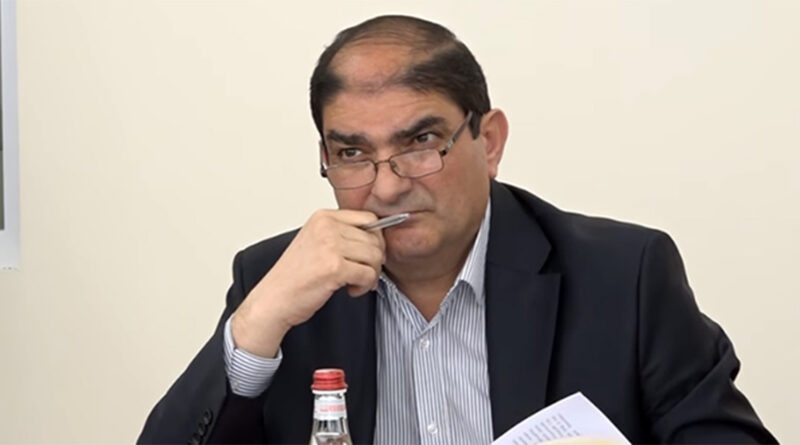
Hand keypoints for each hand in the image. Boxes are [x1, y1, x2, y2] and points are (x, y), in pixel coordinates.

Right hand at [231, 209, 384, 357]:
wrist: (273, 299)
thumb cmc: (294, 276)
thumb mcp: (317, 242)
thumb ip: (342, 234)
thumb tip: (377, 237)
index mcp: (323, 217)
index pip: (369, 218)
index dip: (375, 239)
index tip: (368, 255)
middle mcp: (326, 227)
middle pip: (375, 238)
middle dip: (374, 261)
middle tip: (362, 274)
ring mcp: (330, 246)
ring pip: (375, 256)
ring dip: (370, 274)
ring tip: (355, 283)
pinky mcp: (334, 267)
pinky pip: (368, 274)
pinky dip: (365, 286)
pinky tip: (351, 290)